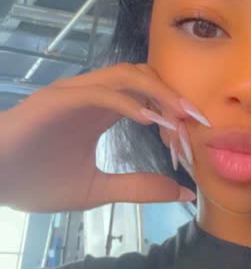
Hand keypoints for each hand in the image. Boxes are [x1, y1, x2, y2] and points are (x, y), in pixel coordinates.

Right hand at [0, 62, 207, 212]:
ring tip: (180, 118)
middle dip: (174, 97)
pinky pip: (101, 92)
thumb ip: (137, 187)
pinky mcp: (58, 99)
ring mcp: (75, 93)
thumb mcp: (95, 190)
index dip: (175, 112)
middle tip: (198, 123)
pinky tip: (149, 120)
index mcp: (102, 110)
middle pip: (145, 77)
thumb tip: (182, 193)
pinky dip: (128, 102)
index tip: (196, 138)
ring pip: (127, 75)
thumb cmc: (34, 181)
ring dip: (158, 93)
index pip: (149, 96)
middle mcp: (92, 94)